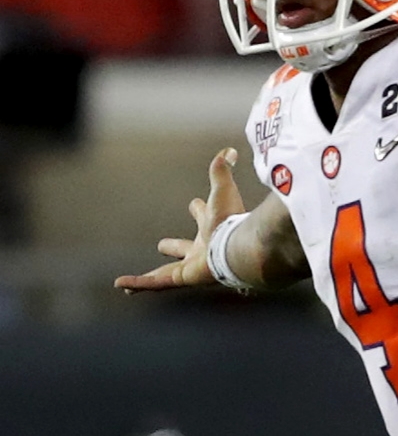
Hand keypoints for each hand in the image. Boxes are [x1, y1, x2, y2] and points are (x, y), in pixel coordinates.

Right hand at [114, 148, 245, 292]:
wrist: (238, 247)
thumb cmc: (232, 220)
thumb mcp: (222, 190)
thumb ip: (221, 171)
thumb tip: (230, 150)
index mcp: (211, 227)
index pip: (203, 216)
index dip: (198, 209)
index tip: (194, 203)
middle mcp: (203, 249)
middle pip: (186, 248)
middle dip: (176, 246)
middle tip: (164, 245)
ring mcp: (192, 266)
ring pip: (166, 273)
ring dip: (149, 276)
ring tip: (132, 282)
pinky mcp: (183, 278)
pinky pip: (156, 283)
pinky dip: (138, 284)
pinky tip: (121, 285)